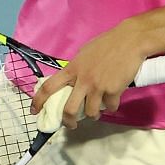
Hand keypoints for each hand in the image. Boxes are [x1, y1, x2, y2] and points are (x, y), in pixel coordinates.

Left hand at [33, 25, 148, 129]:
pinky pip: (110, 107)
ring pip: (90, 112)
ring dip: (93, 115)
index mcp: (72, 68)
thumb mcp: (84, 53)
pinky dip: (111, 107)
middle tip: (71, 124)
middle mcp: (82, 80)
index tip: (34, 111)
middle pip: (69, 109)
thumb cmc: (107, 43)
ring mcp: (98, 86)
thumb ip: (76, 68)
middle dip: (68, 122)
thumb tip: (71, 81)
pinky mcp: (114, 91)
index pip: (49, 87)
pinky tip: (112, 102)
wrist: (130, 40)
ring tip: (95, 112)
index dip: (38, 101)